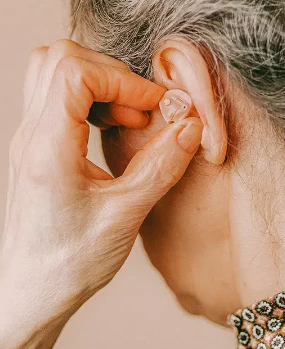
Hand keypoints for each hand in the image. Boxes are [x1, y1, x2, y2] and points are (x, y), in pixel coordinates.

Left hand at [0, 40, 202, 348]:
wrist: (33, 289)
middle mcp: (31, 135)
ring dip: (100, 82)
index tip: (154, 104)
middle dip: (113, 73)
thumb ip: (161, 166)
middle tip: (141, 109)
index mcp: (47, 149)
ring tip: (129, 117)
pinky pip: (57, 96)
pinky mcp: (37, 146)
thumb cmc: (70, 261)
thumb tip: (189, 127)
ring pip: (53, 71)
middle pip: (60, 59)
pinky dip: (91, 98)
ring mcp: (29, 138)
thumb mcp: (126, 215)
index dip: (123, 78)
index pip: (75, 73)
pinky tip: (113, 127)